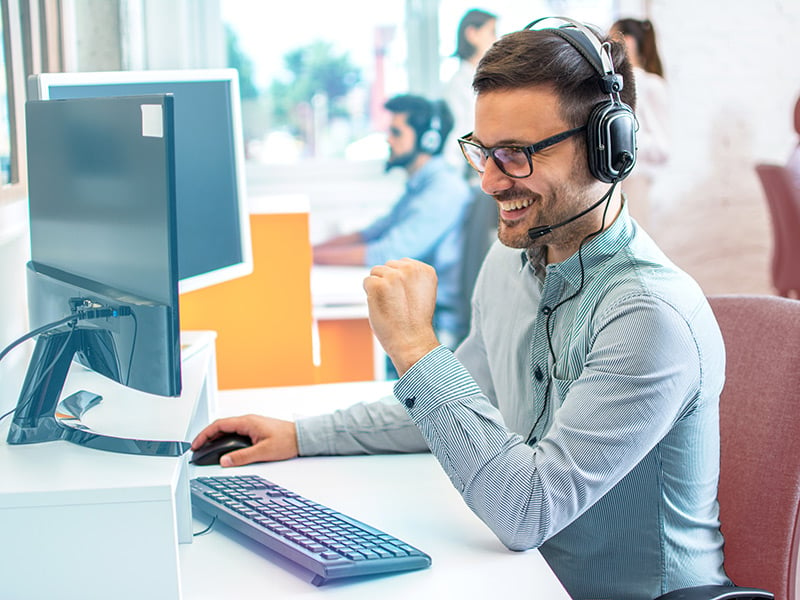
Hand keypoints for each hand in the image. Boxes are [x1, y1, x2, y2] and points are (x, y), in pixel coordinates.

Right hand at [191, 415, 298, 466]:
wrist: (302, 437)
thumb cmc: (287, 440)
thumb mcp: (263, 452)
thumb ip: (242, 457)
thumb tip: (224, 461)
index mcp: (247, 422)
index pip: (219, 425)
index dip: (204, 435)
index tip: (195, 445)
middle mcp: (248, 421)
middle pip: (220, 427)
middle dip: (206, 437)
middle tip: (197, 450)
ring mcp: (251, 425)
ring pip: (227, 430)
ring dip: (215, 439)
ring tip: (206, 450)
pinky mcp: (255, 430)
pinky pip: (235, 433)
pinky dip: (225, 439)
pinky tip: (223, 449)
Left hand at [363, 258, 440, 376]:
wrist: (412, 342)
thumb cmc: (415, 323)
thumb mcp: (421, 293)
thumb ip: (410, 278)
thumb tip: (391, 269)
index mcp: (425, 270)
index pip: (402, 264)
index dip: (399, 283)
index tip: (405, 298)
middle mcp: (411, 270)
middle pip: (388, 266)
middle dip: (388, 282)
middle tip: (396, 304)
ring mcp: (394, 276)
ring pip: (376, 272)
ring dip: (378, 288)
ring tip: (390, 306)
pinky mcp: (379, 285)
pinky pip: (366, 282)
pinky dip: (369, 295)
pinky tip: (381, 307)